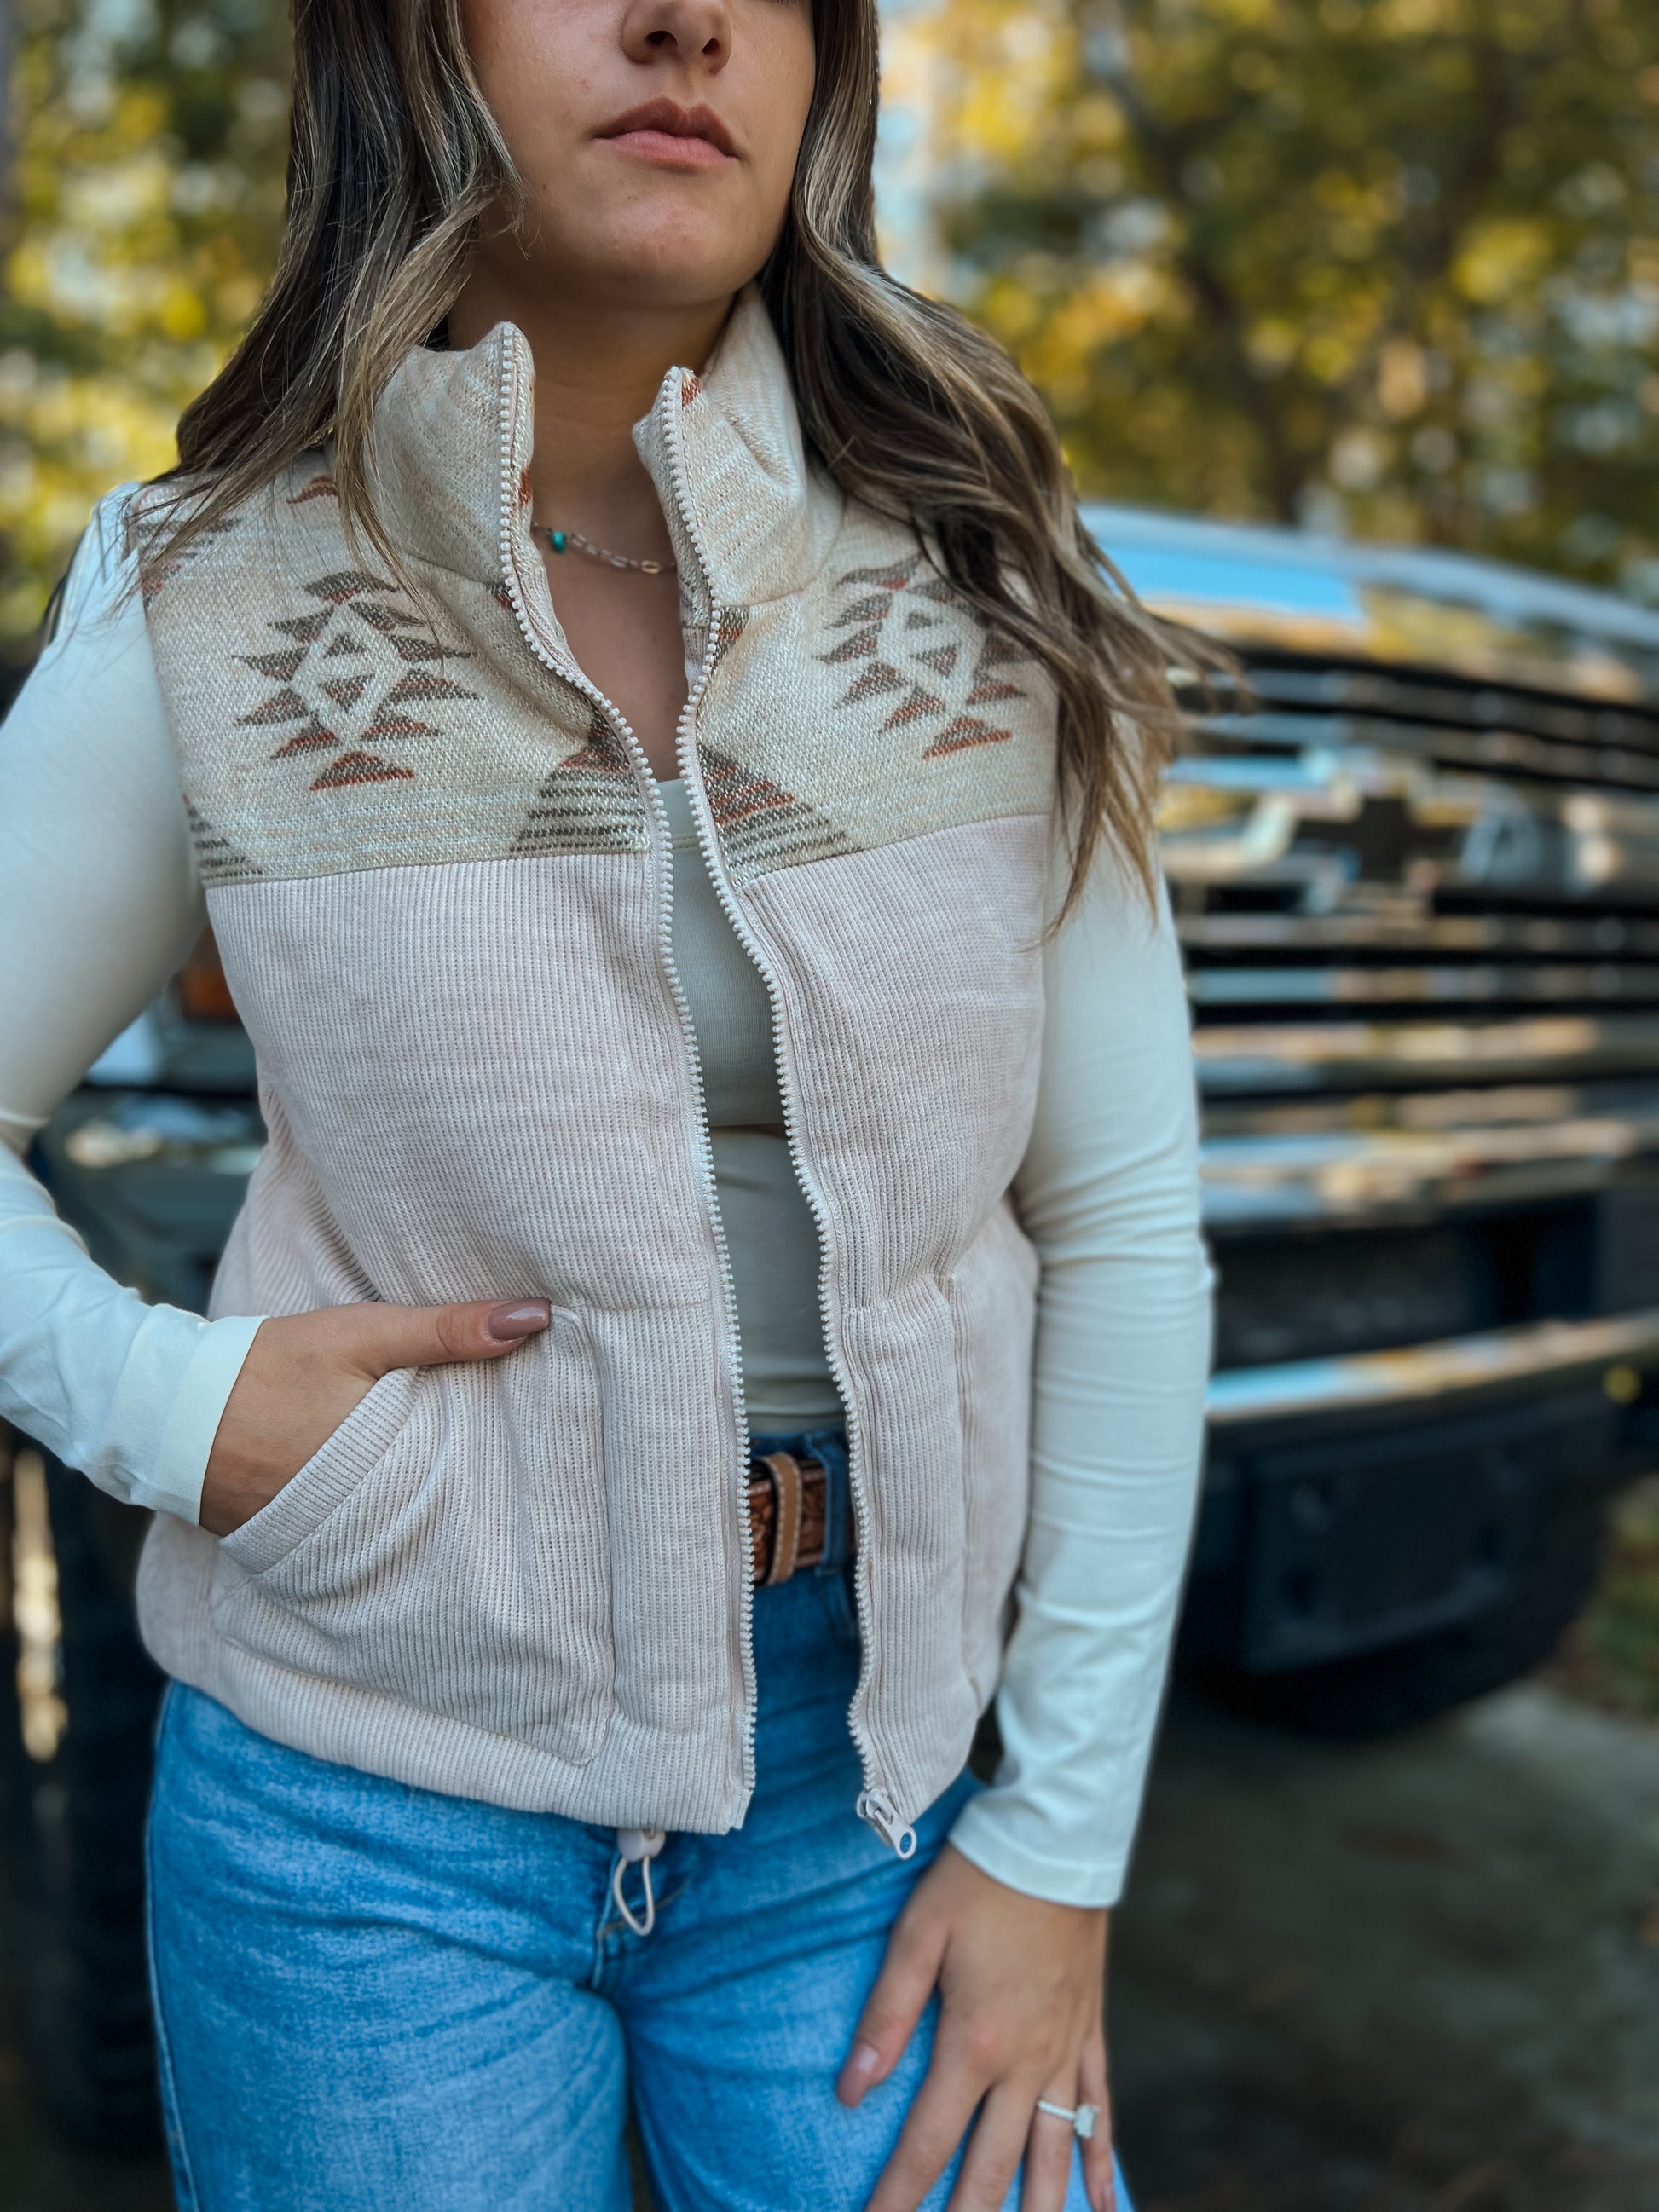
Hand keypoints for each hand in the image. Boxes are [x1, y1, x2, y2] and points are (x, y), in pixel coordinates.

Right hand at [198, 1297, 550, 1536]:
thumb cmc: (270, 1367)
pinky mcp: (302, 1540)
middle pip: (448, 1511)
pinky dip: (388, 1516)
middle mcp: (367, 1517)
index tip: (560, 1454)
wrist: (168, 1411)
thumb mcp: (361, 1338)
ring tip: (491, 1496)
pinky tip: (416, 1503)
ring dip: (439, 1507)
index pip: (477, 1479)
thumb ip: (446, 1330)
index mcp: (391, 1470)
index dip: (517, 1468)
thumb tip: (538, 1316)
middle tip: (539, 1481)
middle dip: (485, 1494)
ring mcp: (332, 1536)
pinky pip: (363, 1530)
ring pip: (408, 1524)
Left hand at [838, 1845, 1113, 2211]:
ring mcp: (1065, 2053)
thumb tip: (851, 2090)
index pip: (928, 2144)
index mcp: (975, 2044)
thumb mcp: (918, 1936)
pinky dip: (1100, 2163)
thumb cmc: (978, 1881)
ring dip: (1037, 2211)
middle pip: (993, 2170)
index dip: (898, 2197)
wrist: (1056, 1840)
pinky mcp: (1090, 2034)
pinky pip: (1101, 2112)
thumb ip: (886, 2016)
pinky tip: (1102, 2206)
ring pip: (1053, 2157)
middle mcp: (1026, 2064)